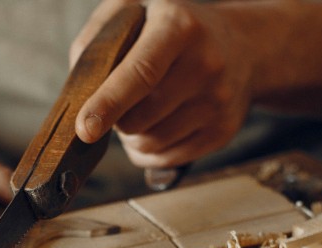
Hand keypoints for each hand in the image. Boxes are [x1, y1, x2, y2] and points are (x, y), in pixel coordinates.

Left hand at [72, 0, 253, 167]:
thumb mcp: (135, 11)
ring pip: (150, 144)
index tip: (85, 128)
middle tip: (120, 103)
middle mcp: (205, 63)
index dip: (108, 103)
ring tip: (140, 112)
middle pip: (139, 119)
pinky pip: (168, 159)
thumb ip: (97, 39)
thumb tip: (79, 90)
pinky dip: (150, 151)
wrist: (241, 45)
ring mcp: (218, 100)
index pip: (140, 73)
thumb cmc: (172, 30)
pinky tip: (156, 126)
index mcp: (178, 26)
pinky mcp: (223, 131)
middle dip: (117, 120)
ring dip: (132, 137)